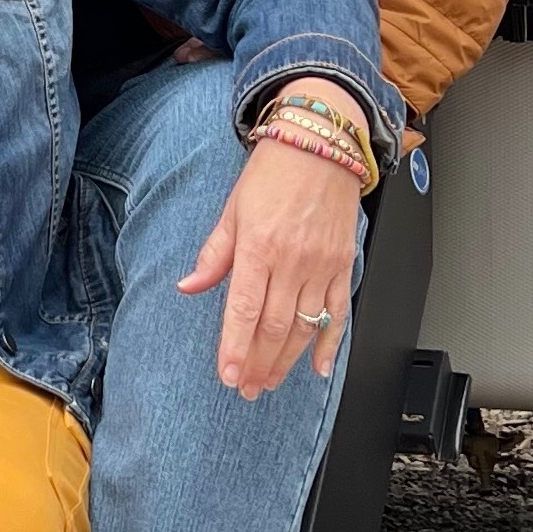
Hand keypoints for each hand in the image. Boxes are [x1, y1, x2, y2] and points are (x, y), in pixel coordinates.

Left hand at [178, 78, 365, 396]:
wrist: (320, 143)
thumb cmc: (273, 171)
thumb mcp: (233, 208)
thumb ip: (213, 254)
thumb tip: (188, 286)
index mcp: (259, 245)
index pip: (245, 309)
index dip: (235, 347)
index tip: (228, 375)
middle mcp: (292, 260)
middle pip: (275, 326)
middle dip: (258, 363)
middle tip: (246, 388)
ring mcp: (321, 264)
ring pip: (305, 326)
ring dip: (286, 361)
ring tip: (269, 382)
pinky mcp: (344, 264)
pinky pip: (338, 312)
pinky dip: (330, 343)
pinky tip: (319, 368)